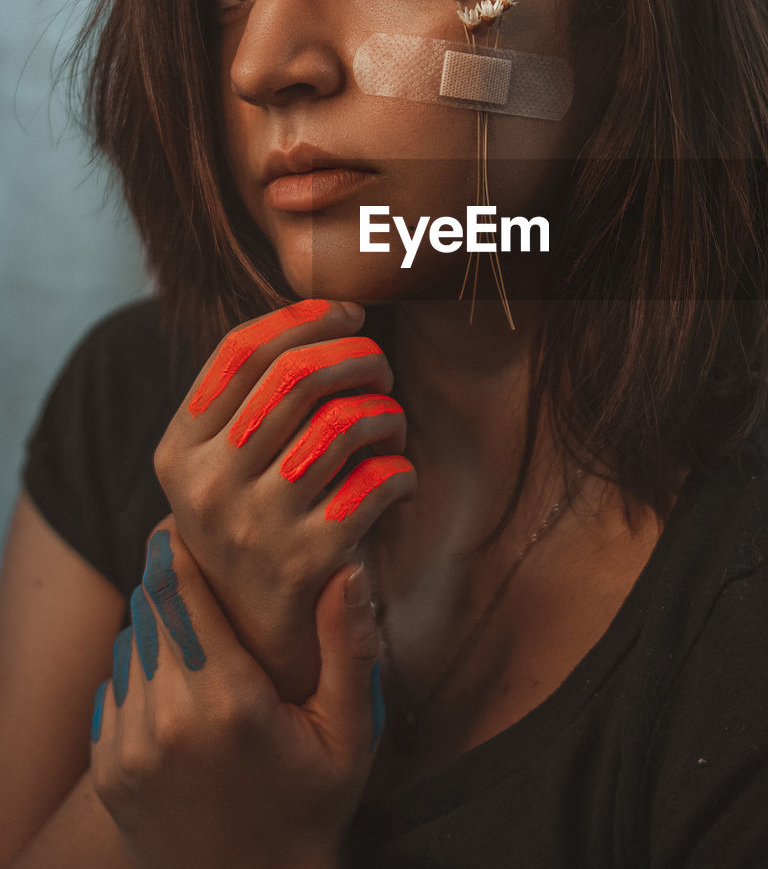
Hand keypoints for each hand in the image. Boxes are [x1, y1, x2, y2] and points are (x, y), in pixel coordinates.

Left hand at [91, 519, 383, 868]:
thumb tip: (346, 567)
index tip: (195, 521)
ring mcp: (128, 747)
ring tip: (205, 629)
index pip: (177, 591)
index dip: (179, 546)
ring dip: (160, 623)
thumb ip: (347, 647)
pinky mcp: (108, 767)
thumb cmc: (310, 807)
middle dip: (174, 578)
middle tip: (208, 561)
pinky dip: (143, 669)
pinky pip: (115, 685)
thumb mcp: (349, 733)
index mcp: (227, 703)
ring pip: (130, 642)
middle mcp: (166, 721)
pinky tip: (186, 684)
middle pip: (148, 607)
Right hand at [154, 298, 415, 702]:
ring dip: (386, 411)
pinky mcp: (310, 559)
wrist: (259, 642)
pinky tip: (398, 479)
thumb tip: (319, 315)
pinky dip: (402, 469)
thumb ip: (247, 404)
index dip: (304, 317)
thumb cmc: (255, 527)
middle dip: (357, 354)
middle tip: (380, 365)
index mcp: (178, 451)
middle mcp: (207, 486)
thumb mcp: (222, 467)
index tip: (347, 312)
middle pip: (298, 375)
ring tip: (390, 424)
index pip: (241, 351)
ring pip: (345, 421)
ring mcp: (256, 524)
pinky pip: (379, 480)